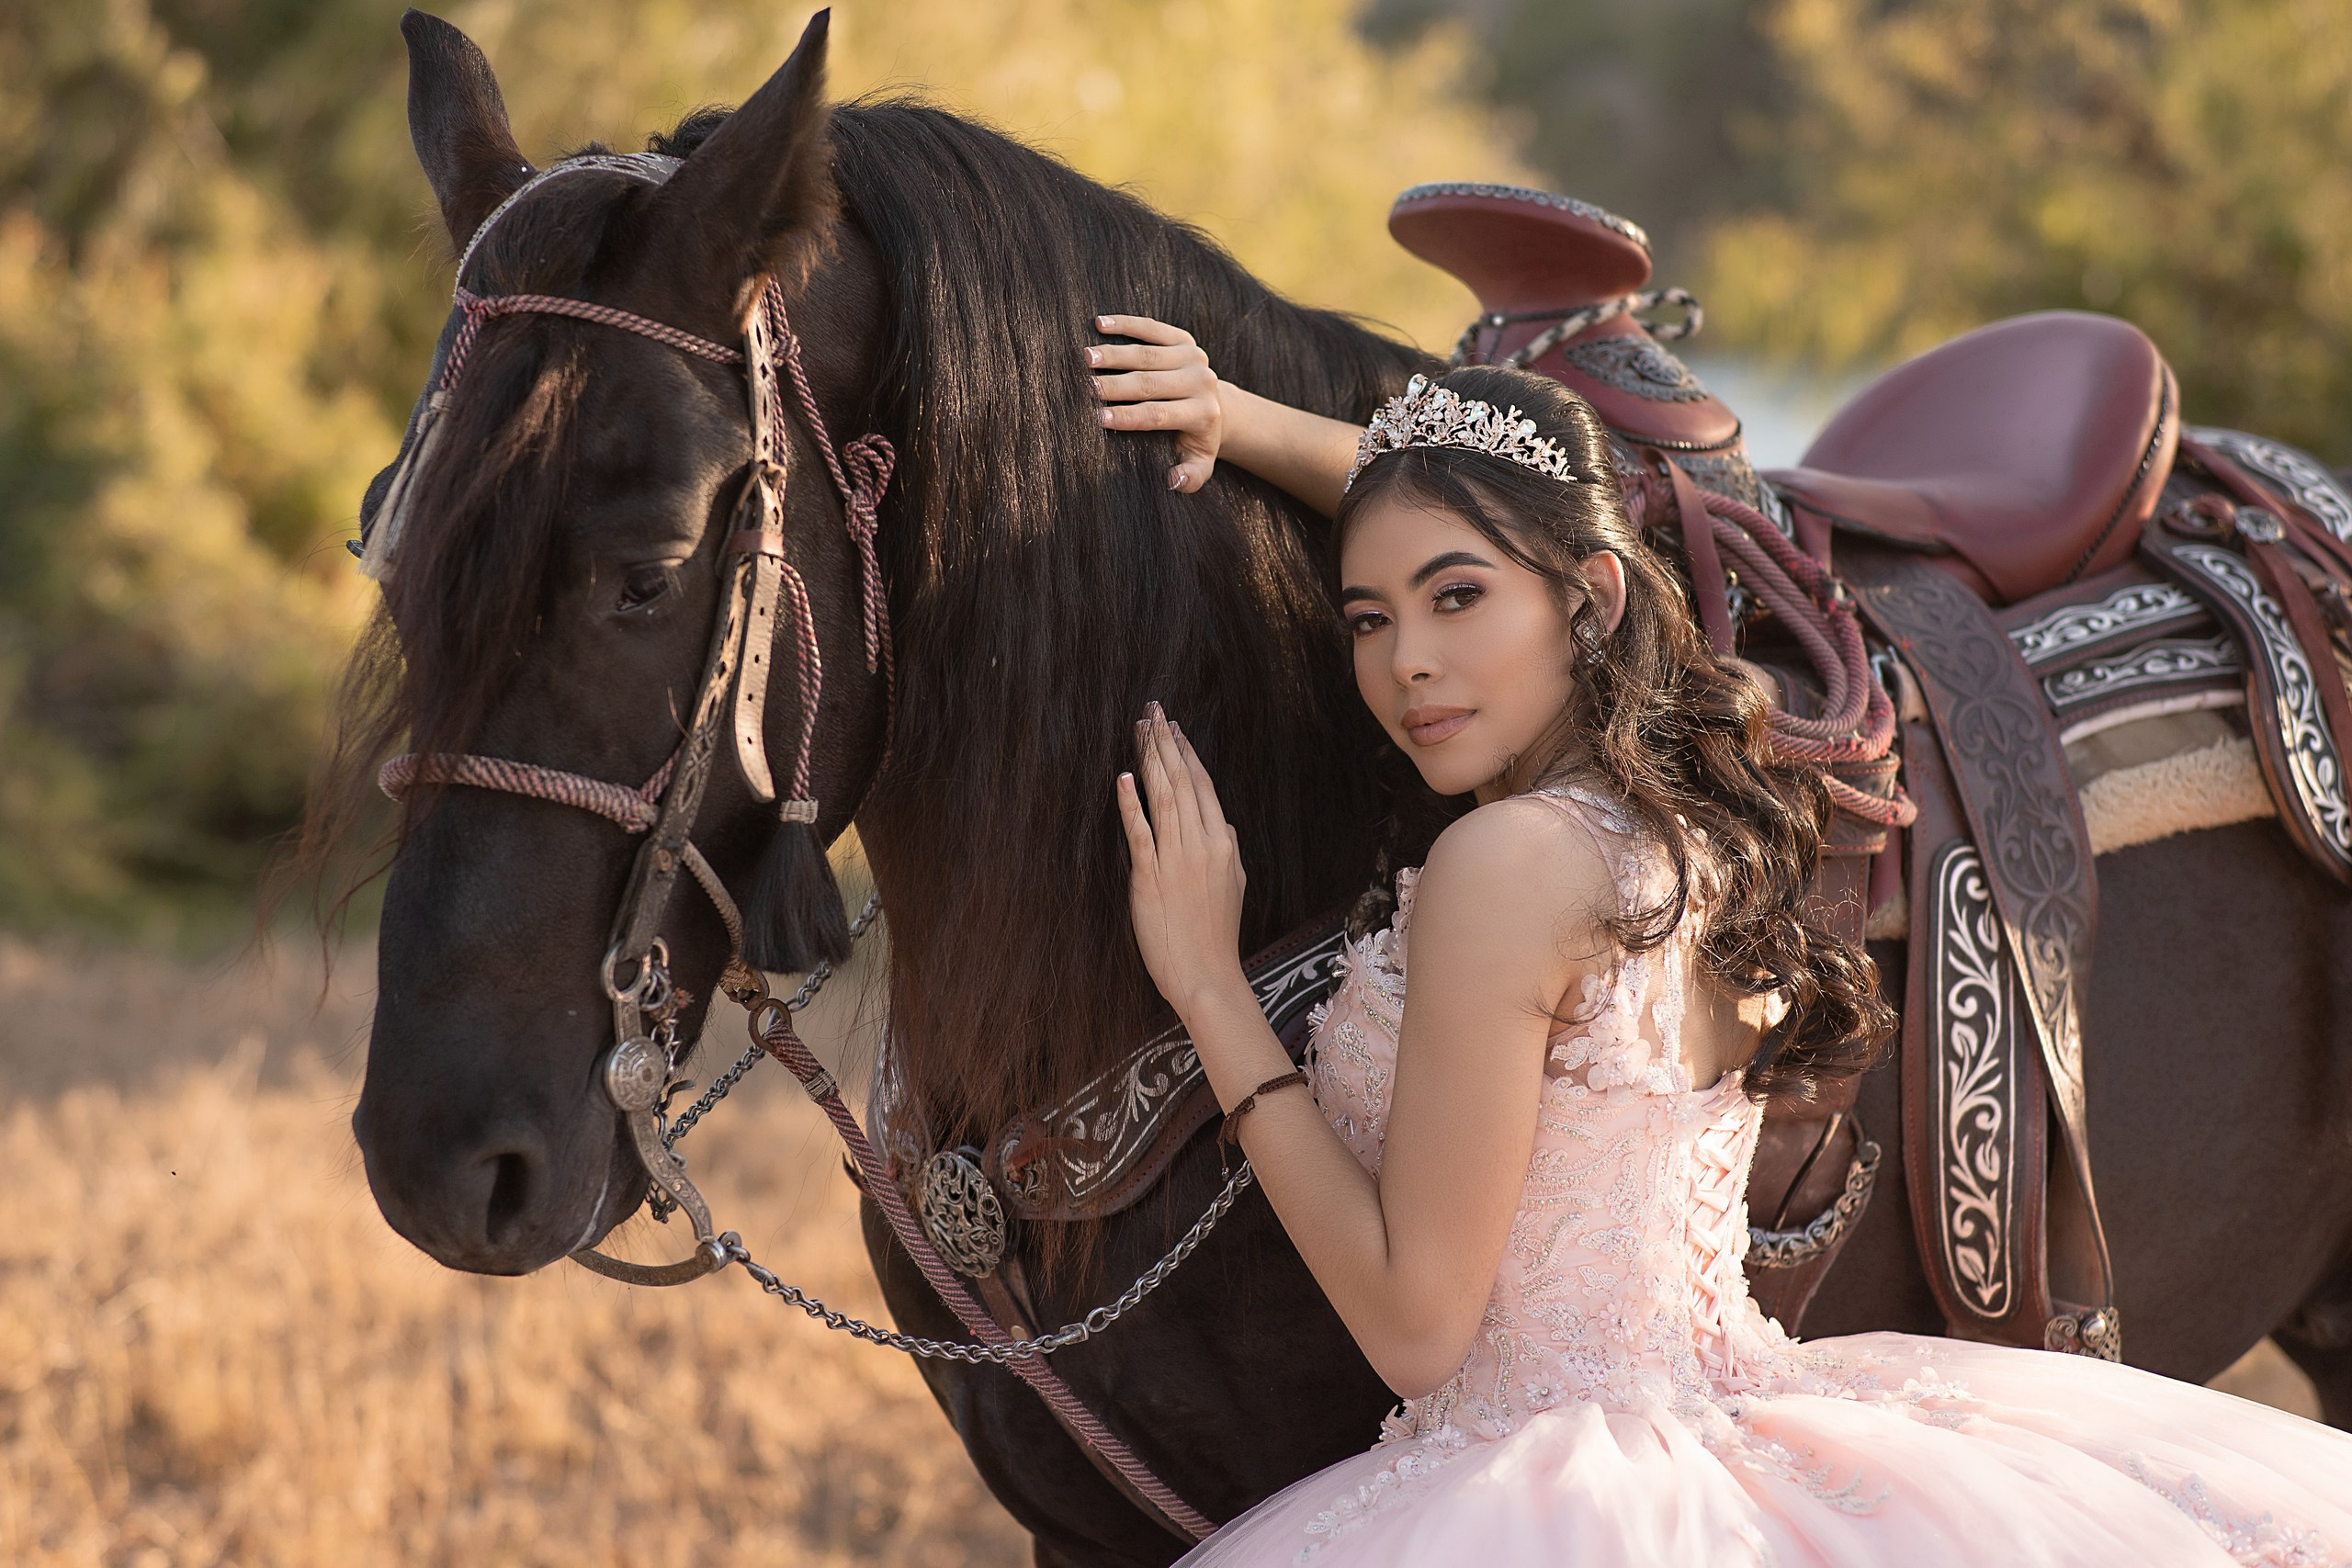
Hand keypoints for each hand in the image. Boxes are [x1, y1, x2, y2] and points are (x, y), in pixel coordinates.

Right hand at [1091, 315, 1222, 492]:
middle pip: (1149, 383)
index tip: (1098, 417)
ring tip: (1085, 358)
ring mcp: (1193, 357)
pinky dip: (1126, 323)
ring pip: (1147, 354)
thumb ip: (1191, 477)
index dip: (1127, 416)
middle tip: (1084, 386)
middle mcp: (1201, 382)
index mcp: (1202, 414)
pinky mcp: (1184, 339)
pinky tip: (1099, 324)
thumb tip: (1173, 481)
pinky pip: (1152, 328)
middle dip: (1114, 385)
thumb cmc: (1196, 440)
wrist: (1217, 407)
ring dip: (1114, 354)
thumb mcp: (1199, 464)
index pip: (1157, 414)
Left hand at [1116, 703, 1247, 1018]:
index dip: (1187, 753)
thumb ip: (1228, 848)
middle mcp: (1202, 844)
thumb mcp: (1235, 883)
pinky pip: (1140, 832)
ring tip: (1140, 729)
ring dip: (1149, 759)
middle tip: (1153, 711)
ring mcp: (1176, 859)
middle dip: (1165, 742)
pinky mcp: (1150, 876)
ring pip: (1163, 797)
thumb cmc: (1217, 932)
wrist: (1206, 973)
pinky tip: (1124, 777)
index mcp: (1224, 843)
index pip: (1204, 785)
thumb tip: (1222, 822)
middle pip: (1182, 781)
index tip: (1173, 729)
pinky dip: (1131, 802)